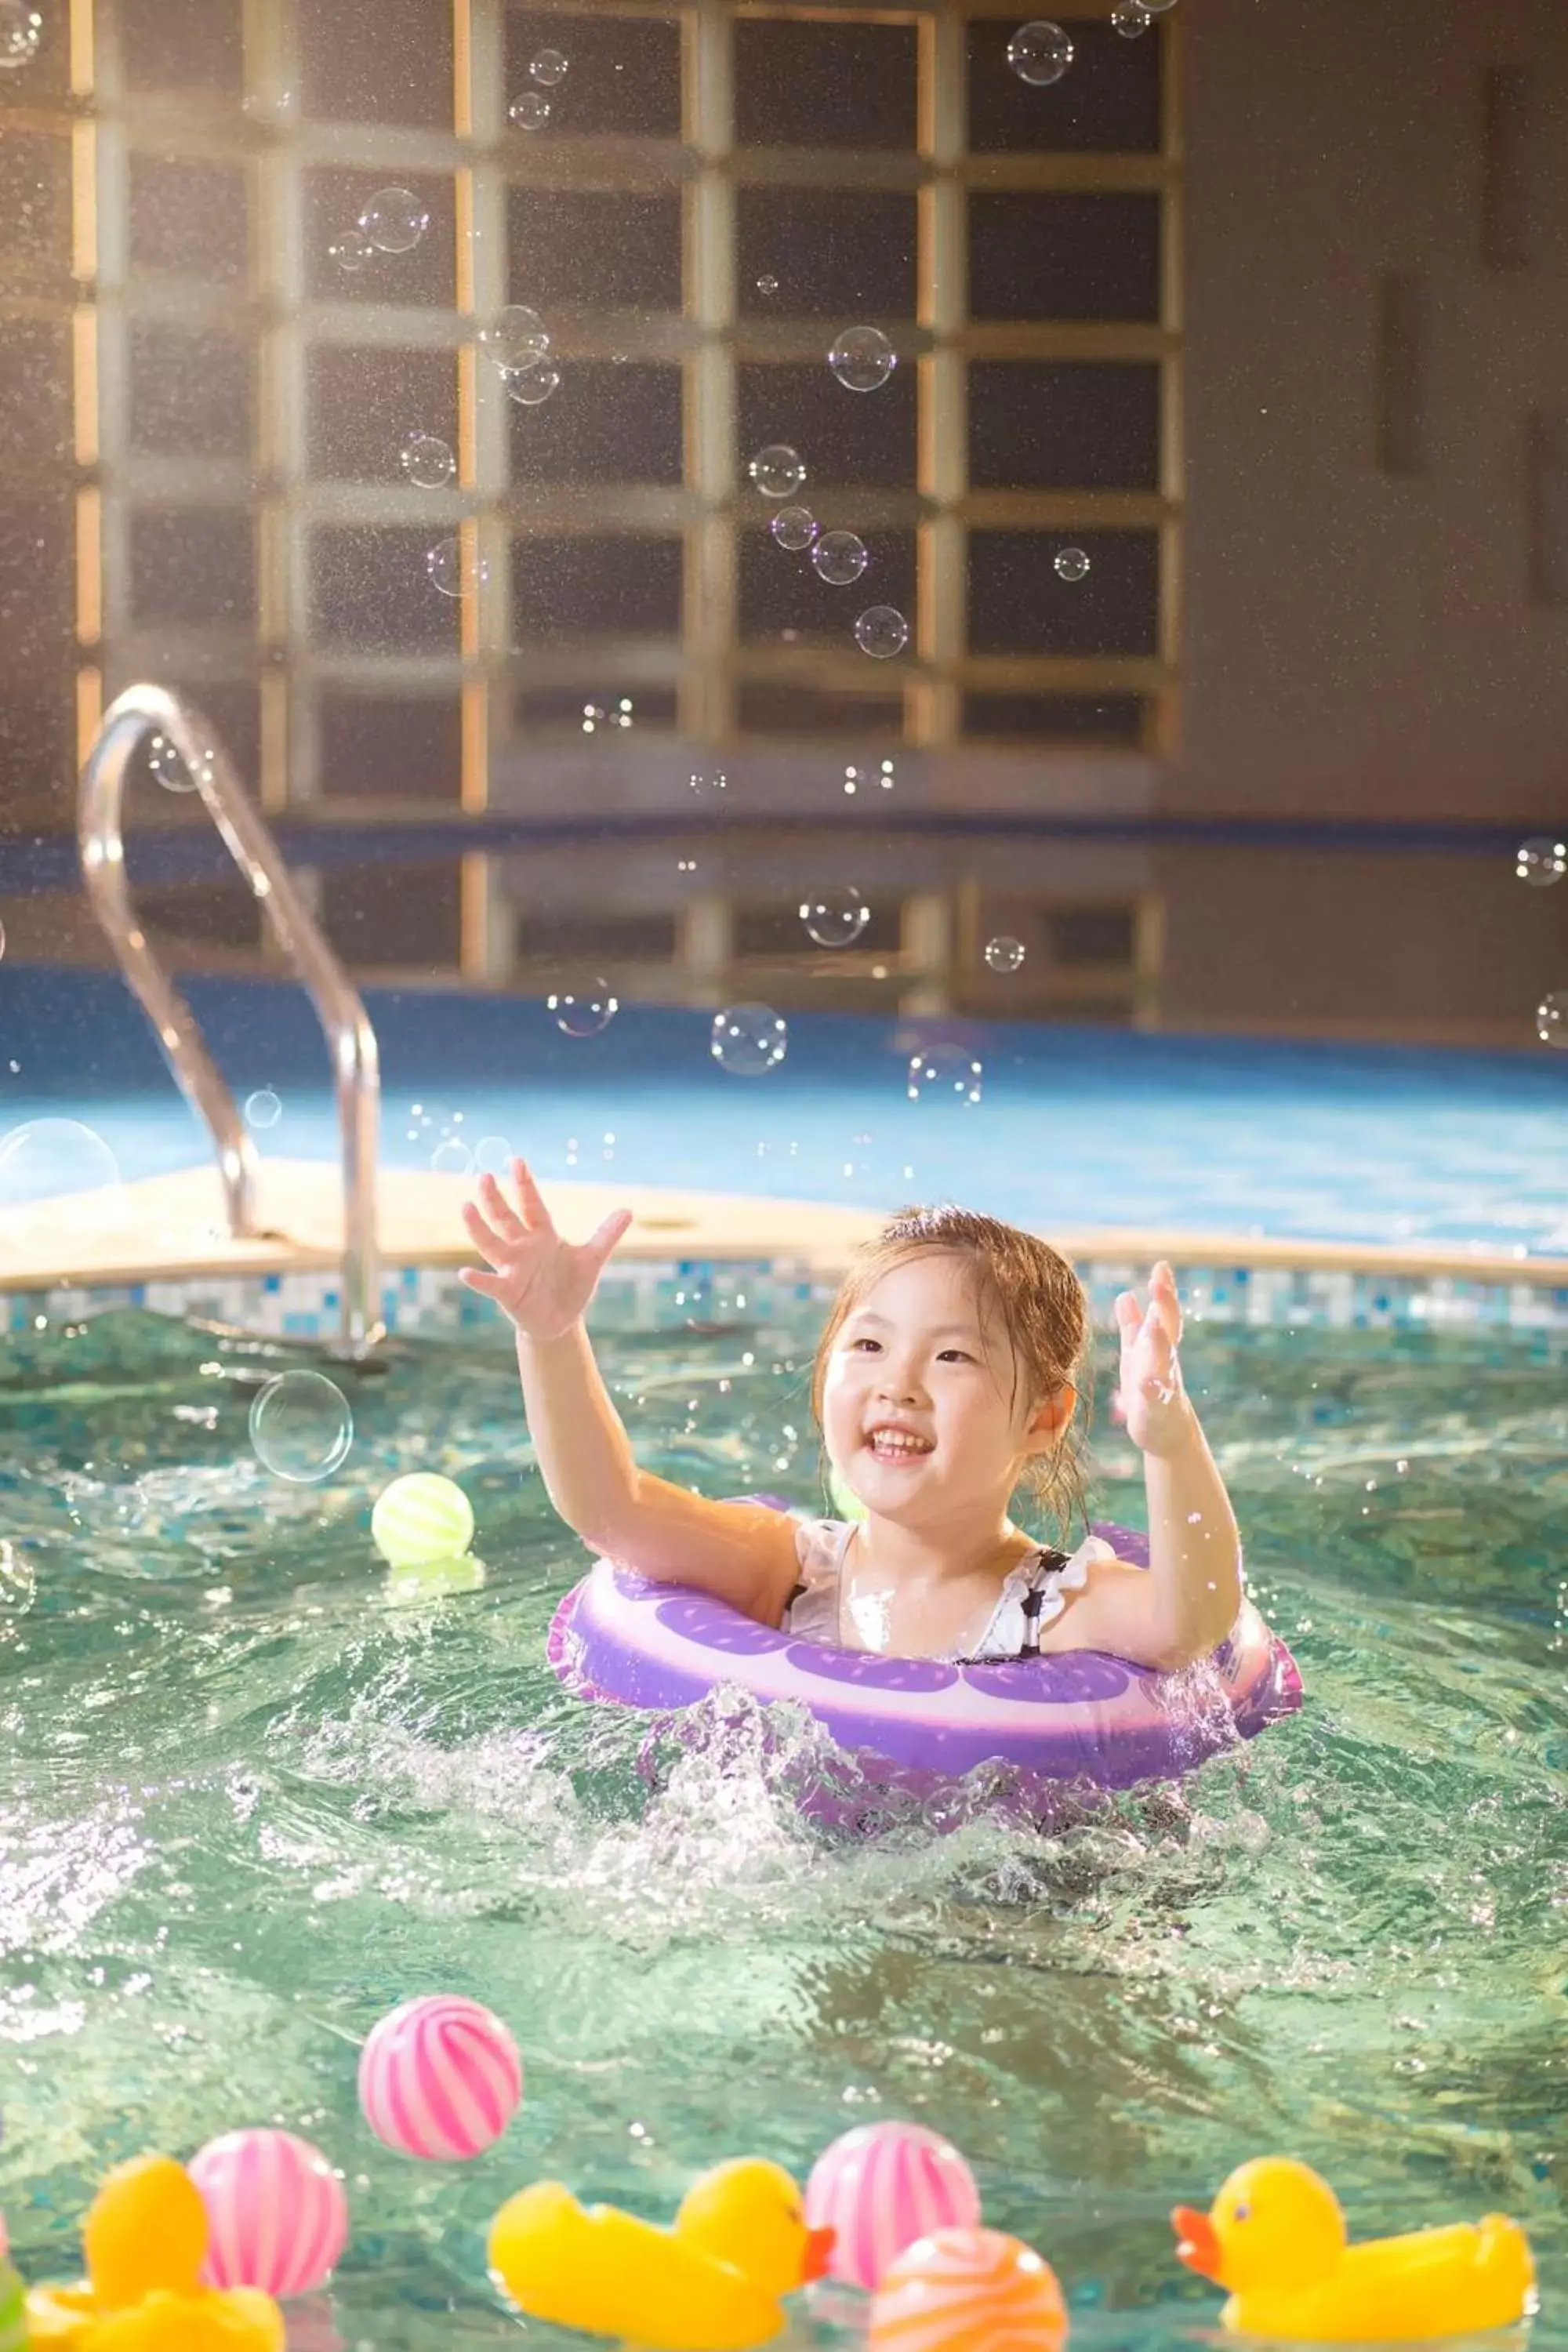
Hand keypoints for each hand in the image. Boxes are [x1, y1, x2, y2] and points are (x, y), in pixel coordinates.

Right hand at [459, 1160, 631, 1341]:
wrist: (561, 1321)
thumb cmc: (571, 1286)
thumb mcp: (592, 1259)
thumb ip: (606, 1235)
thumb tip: (627, 1210)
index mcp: (543, 1236)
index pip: (532, 1205)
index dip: (525, 1185)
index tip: (517, 1161)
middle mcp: (523, 1248)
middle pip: (505, 1219)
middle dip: (495, 1199)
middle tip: (485, 1176)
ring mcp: (512, 1269)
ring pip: (491, 1244)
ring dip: (478, 1228)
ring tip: (465, 1206)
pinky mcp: (508, 1292)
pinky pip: (491, 1284)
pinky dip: (479, 1280)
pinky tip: (465, 1273)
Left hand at [1113, 1261, 1190, 1457]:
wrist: (1165, 1433)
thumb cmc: (1149, 1388)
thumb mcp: (1137, 1354)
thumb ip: (1132, 1326)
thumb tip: (1126, 1294)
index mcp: (1160, 1346)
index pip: (1165, 1314)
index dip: (1164, 1291)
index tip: (1161, 1267)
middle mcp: (1166, 1361)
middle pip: (1169, 1330)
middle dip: (1166, 1306)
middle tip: (1160, 1283)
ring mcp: (1165, 1384)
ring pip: (1165, 1361)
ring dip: (1160, 1342)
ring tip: (1153, 1324)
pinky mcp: (1157, 1409)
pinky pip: (1156, 1399)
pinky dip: (1150, 1390)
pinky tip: (1142, 1381)